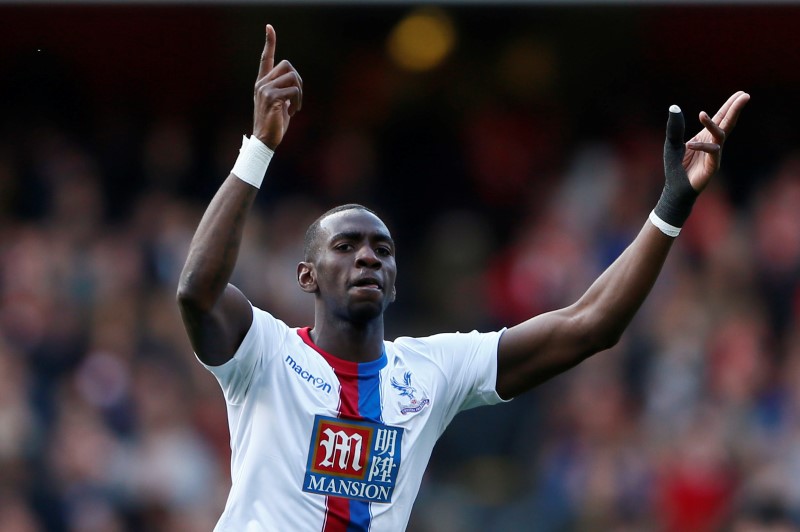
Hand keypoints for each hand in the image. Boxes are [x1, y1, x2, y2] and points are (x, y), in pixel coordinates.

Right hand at [252, 24, 302, 148]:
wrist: (265, 140)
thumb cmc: (274, 123)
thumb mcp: (280, 103)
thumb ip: (285, 91)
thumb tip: (295, 84)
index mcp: (263, 82)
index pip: (266, 58)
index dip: (269, 42)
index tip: (269, 27)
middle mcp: (261, 83)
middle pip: (287, 65)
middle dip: (298, 79)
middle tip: (298, 97)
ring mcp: (265, 89)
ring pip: (292, 77)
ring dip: (300, 92)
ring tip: (296, 106)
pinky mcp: (271, 98)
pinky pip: (293, 90)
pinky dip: (298, 101)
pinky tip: (293, 111)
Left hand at [682, 91, 749, 191]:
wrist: (676, 189)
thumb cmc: (676, 167)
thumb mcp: (672, 144)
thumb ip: (675, 127)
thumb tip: (674, 107)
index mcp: (706, 136)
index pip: (721, 118)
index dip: (729, 106)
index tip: (740, 93)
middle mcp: (713, 143)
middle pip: (728, 122)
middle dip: (735, 109)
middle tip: (746, 95)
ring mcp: (715, 154)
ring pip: (720, 135)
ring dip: (712, 124)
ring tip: (702, 114)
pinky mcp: (713, 166)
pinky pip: (711, 152)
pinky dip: (701, 146)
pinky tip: (690, 144)